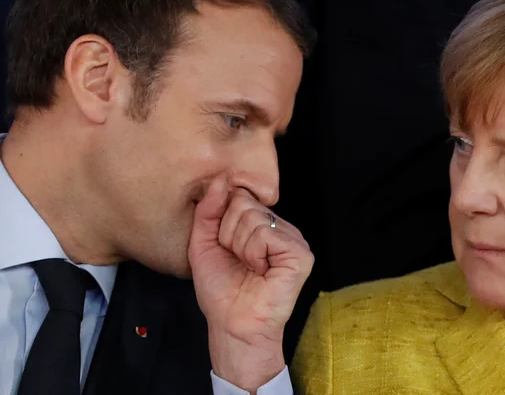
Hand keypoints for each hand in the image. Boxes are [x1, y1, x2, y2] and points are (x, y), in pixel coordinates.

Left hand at [188, 179, 313, 391]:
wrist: (232, 325)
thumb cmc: (221, 290)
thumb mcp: (203, 243)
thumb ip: (208, 210)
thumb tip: (220, 180)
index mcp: (262, 224)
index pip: (238, 197)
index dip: (223, 223)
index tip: (225, 248)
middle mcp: (281, 228)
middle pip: (244, 204)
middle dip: (229, 234)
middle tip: (238, 260)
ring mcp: (294, 240)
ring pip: (254, 218)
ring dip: (240, 248)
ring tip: (249, 268)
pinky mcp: (301, 255)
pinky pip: (266, 235)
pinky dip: (254, 254)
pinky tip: (261, 271)